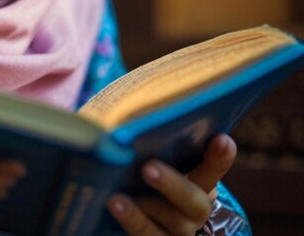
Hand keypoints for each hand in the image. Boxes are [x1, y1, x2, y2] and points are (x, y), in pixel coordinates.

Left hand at [106, 133, 236, 234]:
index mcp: (197, 184)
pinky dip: (130, 224)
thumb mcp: (151, 158)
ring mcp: (175, 233)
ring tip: (116, 199)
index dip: (218, 158)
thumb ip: (148, 142)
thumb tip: (125, 110)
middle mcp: (192, 213)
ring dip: (139, 214)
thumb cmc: (139, 171)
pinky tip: (111, 207)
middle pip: (192, 202)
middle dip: (171, 184)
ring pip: (165, 228)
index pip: (212, 169)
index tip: (222, 139)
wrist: (137, 211)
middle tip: (148, 168)